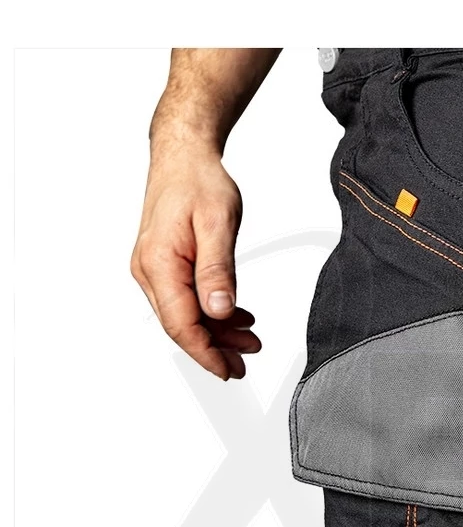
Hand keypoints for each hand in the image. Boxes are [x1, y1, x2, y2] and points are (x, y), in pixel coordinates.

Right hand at [131, 144, 260, 379]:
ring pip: (185, 315)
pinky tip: (236, 317)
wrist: (184, 156)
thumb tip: (218, 311)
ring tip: (249, 342)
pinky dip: (212, 313)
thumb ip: (218, 270)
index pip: (181, 324)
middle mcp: (150, 271)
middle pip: (182, 325)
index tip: (228, 370)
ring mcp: (155, 269)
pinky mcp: (165, 265)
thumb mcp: (217, 224)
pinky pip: (186, 299)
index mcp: (159, 264)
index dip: (205, 353)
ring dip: (216, 333)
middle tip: (244, 363)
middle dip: (214, 349)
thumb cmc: (199, 182)